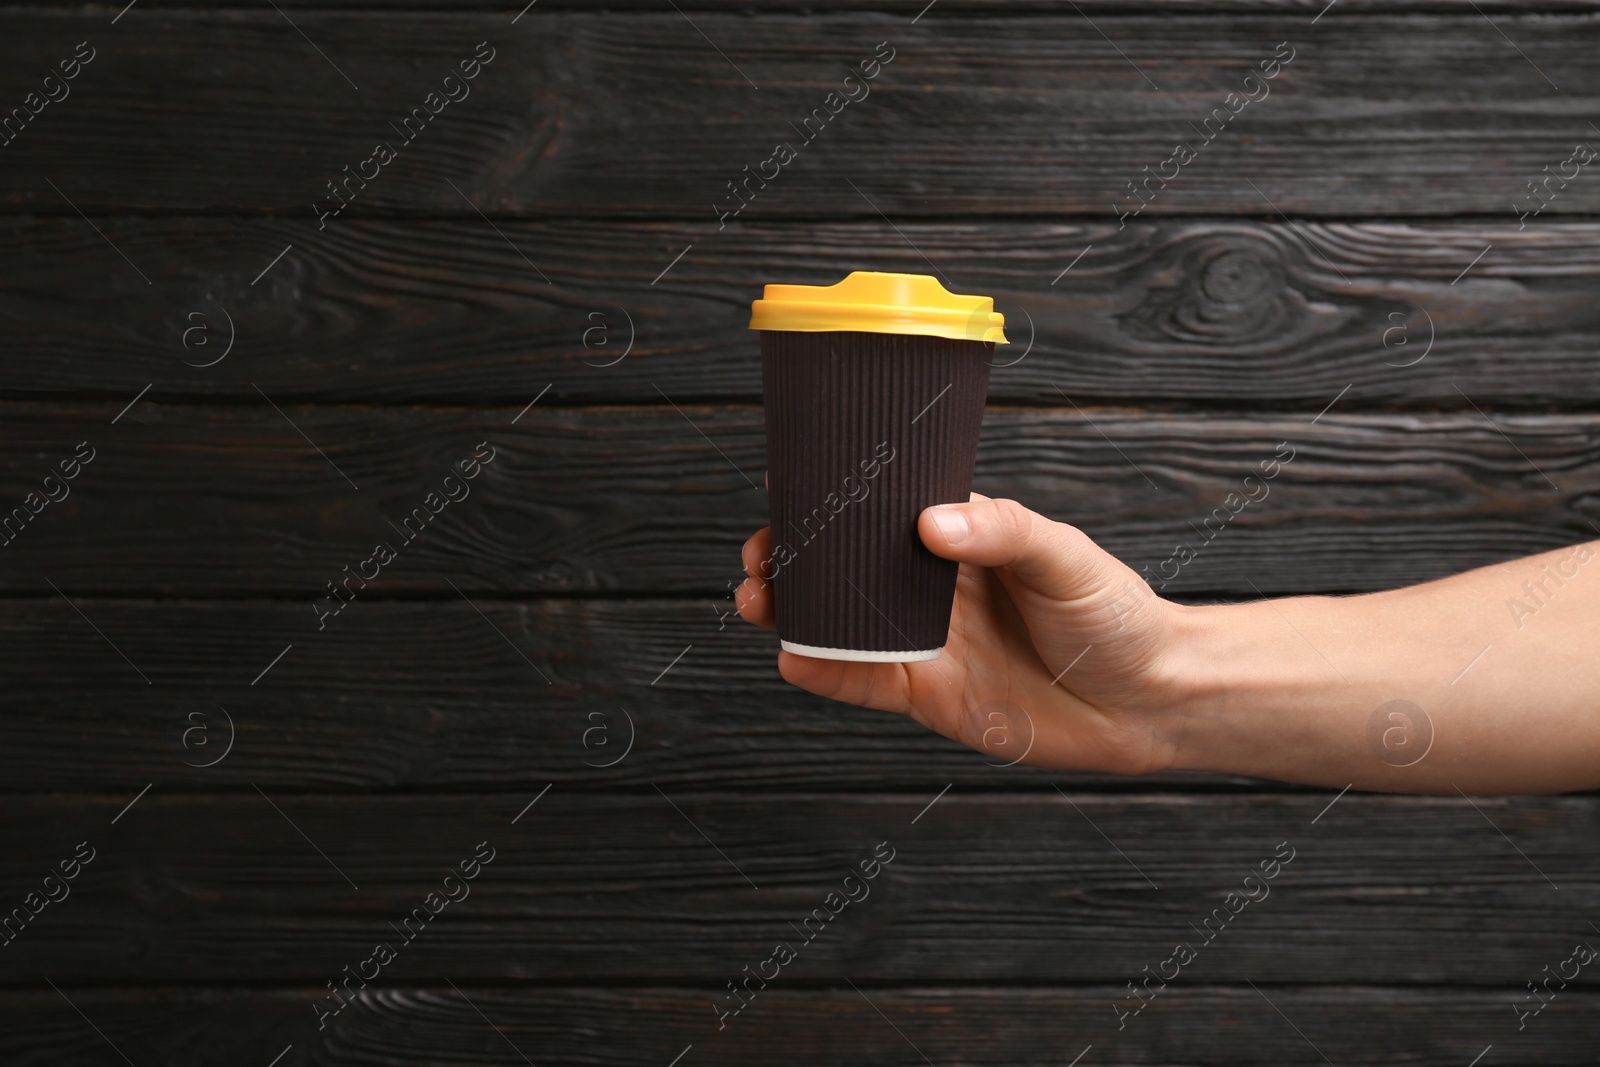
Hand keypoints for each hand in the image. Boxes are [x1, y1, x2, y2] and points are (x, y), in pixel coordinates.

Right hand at [736, 494, 1188, 774]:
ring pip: (842, 623)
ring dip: (795, 612)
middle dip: (795, 559)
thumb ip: (1002, 532)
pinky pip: (863, 681)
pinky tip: (793, 657)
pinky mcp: (929, 694)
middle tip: (761, 555)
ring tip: (758, 599)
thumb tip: (933, 523)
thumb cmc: (1116, 615)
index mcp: (963, 537)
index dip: (833, 500)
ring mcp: (927, 641)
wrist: (1150, 701)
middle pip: (846, 568)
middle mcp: (934, 586)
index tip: (784, 485)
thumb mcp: (1064, 557)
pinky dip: (824, 671)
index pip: (884, 510)